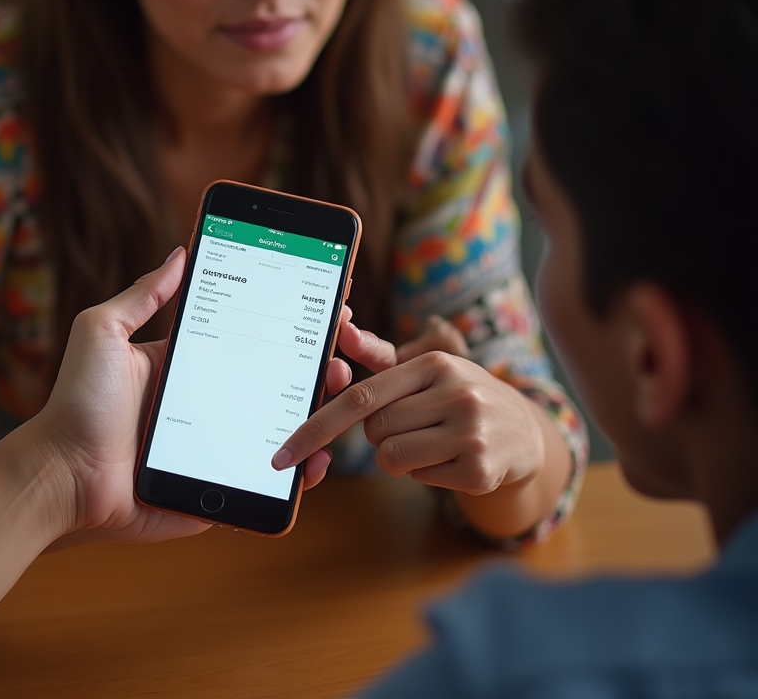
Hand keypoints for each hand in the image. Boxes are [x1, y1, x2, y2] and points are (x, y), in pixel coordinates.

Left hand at [31, 248, 348, 547]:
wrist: (59, 478)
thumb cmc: (75, 402)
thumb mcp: (102, 332)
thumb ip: (142, 295)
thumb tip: (180, 252)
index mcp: (186, 364)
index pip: (248, 339)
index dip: (286, 325)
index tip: (320, 307)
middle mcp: (206, 401)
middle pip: (273, 382)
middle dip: (313, 366)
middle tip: (338, 355)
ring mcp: (216, 446)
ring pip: (280, 429)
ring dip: (315, 414)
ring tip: (337, 395)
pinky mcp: (217, 487)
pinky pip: (266, 480)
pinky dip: (298, 473)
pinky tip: (318, 459)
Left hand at [272, 315, 545, 495]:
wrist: (524, 431)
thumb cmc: (459, 395)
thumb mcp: (427, 371)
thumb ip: (380, 356)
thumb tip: (342, 330)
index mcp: (435, 363)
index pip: (361, 397)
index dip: (318, 426)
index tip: (284, 455)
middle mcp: (456, 393)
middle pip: (374, 431)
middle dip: (381, 433)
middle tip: (414, 424)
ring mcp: (470, 433)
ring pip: (391, 458)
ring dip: (400, 455)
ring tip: (432, 439)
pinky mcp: (479, 471)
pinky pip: (418, 478)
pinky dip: (424, 472)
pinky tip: (450, 457)